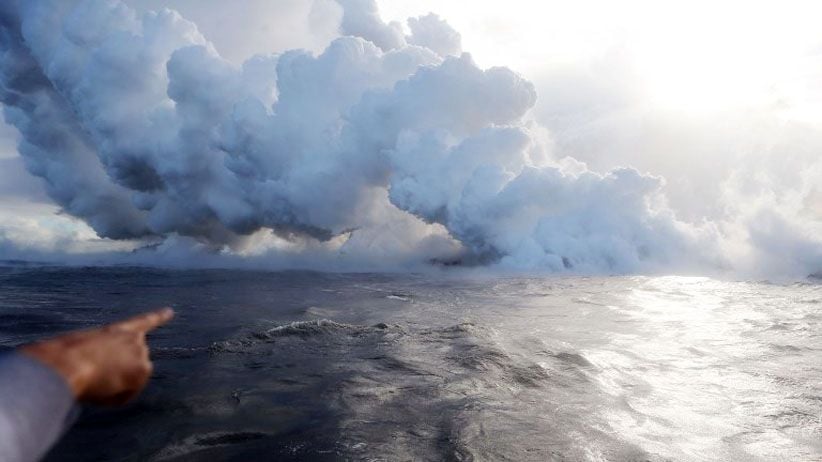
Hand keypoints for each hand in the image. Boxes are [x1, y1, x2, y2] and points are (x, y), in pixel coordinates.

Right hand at [19, 308, 173, 405]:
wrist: (68, 362)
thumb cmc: (62, 360)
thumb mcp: (81, 355)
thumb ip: (101, 361)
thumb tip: (108, 379)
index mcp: (116, 331)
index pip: (141, 323)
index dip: (157, 318)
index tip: (170, 312)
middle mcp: (134, 339)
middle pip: (131, 368)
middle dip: (118, 377)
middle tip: (95, 378)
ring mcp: (141, 353)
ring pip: (128, 383)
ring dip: (113, 388)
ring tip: (94, 380)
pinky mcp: (143, 369)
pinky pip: (127, 396)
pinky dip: (114, 399)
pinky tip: (101, 390)